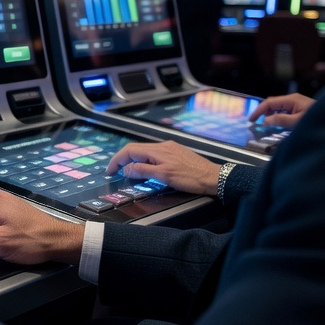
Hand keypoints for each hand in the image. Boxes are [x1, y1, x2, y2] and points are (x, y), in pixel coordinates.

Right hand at [105, 140, 220, 195]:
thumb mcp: (164, 176)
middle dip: (122, 159)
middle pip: (135, 149)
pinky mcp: (175, 153)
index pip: (130, 151)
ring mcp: (170, 148)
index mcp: (158, 150)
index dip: (116, 160)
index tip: (110, 171)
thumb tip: (126, 168)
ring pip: (144, 151)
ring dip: (133, 160)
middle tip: (115, 171)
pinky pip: (154, 154)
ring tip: (127, 171)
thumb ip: (143, 171)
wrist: (214, 177)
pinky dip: (144, 160)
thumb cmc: (190, 178)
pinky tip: (145, 168)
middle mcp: (162, 146)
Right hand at [249, 93, 313, 128]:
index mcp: (291, 99)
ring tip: (265, 126)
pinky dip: (277, 117)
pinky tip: (276, 125)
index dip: (258, 111)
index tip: (251, 120)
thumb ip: (279, 120)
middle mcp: (292, 99)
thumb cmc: (315, 119)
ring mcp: (296, 104)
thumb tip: (264, 121)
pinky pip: (284, 111)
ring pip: (277, 108)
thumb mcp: (296, 122)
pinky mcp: (299, 109)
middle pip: (272, 104)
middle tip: (256, 124)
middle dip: (263, 113)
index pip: (269, 102)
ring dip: (270, 116)